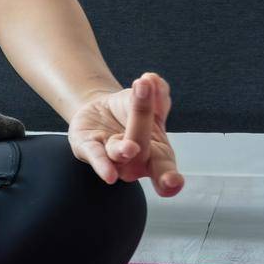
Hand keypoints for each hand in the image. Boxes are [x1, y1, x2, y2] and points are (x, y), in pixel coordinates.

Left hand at [67, 71, 185, 196]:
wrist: (101, 107)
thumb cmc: (133, 111)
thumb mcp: (151, 99)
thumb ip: (158, 92)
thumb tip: (154, 80)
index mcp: (157, 153)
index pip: (166, 169)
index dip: (171, 179)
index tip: (175, 183)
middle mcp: (135, 162)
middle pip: (145, 159)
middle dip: (154, 171)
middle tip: (167, 173)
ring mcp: (112, 157)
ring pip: (120, 153)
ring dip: (124, 150)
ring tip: (129, 147)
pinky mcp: (88, 149)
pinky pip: (96, 157)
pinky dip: (102, 164)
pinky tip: (108, 174)